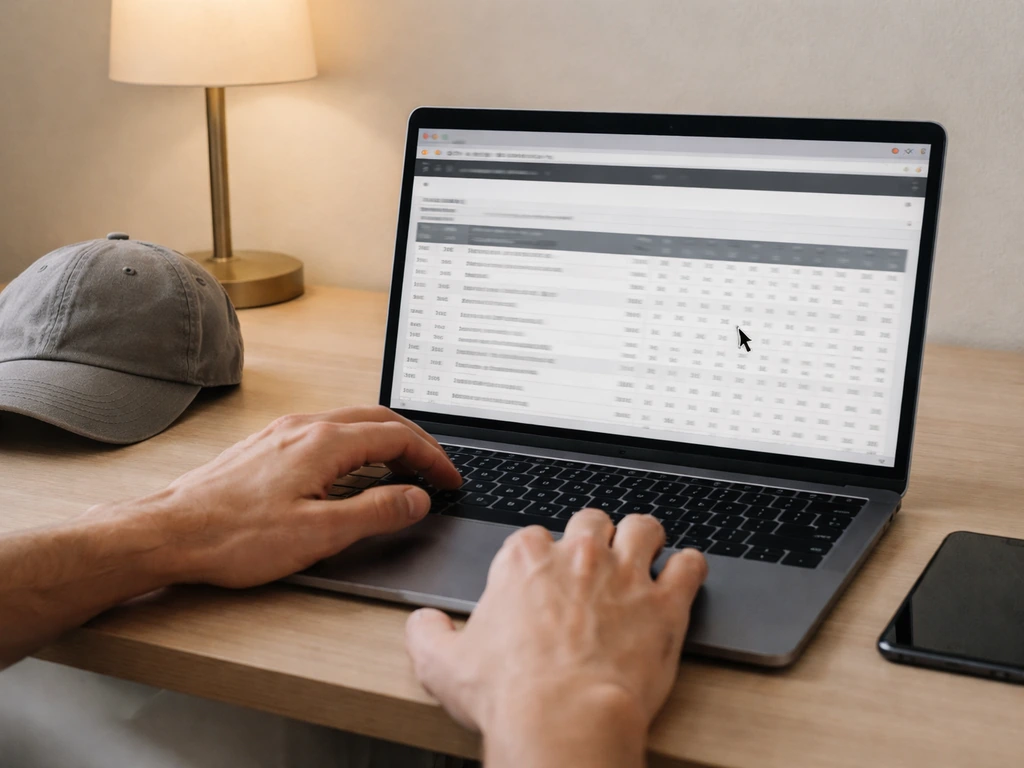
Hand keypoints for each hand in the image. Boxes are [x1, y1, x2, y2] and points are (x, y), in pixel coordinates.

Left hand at [86, 406, 461, 588]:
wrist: (168, 533)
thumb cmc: (234, 537)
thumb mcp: (319, 534)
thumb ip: (376, 512)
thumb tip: (416, 498)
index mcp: (324, 443)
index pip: (398, 436)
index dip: (432, 458)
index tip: (450, 480)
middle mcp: (305, 427)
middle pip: (378, 420)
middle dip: (415, 443)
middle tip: (436, 472)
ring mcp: (282, 432)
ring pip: (351, 423)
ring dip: (386, 442)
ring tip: (403, 471)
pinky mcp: (266, 446)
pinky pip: (326, 433)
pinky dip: (357, 446)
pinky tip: (352, 471)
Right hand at [405, 508, 707, 767]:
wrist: (564, 720)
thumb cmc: (510, 694)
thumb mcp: (442, 666)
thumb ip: (427, 635)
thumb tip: (423, 624)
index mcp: (524, 561)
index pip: (534, 536)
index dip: (540, 557)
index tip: (544, 577)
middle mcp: (577, 556)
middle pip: (591, 520)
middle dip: (593, 537)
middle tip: (594, 561)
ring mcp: (624, 575)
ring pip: (644, 527)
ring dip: (644, 538)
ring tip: (643, 551)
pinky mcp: (664, 604)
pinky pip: (688, 565)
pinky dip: (688, 567)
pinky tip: (684, 575)